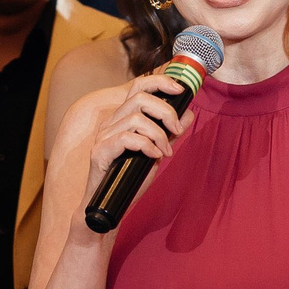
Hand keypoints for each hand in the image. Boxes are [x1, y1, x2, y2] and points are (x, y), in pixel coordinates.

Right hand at [83, 71, 193, 210]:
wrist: (112, 205)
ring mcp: (104, 136)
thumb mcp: (157, 151)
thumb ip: (169, 132)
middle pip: (140, 98)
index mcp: (123, 118)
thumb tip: (187, 114)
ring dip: (158, 134)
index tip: (180, 89)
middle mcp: (111, 122)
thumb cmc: (131, 179)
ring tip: (164, 151)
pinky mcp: (100, 151)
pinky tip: (154, 157)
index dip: (160, 82)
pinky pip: (127, 138)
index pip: (138, 86)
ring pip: (136, 118)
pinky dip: (146, 146)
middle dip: (165, 111)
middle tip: (177, 130)